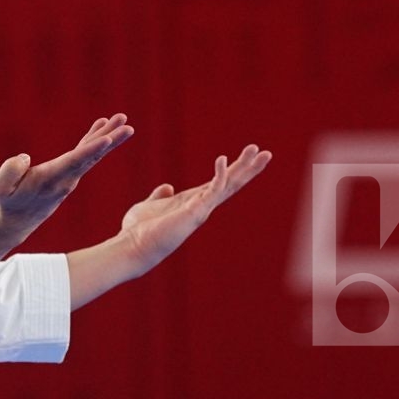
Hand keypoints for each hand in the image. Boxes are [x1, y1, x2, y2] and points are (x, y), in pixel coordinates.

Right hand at [0, 114, 133, 236]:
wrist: (12, 222)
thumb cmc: (4, 202)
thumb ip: (8, 172)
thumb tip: (24, 158)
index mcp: (49, 180)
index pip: (74, 162)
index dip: (91, 150)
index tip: (109, 139)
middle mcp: (64, 179)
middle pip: (91, 156)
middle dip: (110, 140)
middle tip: (128, 126)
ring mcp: (68, 178)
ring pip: (91, 154)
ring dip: (107, 136)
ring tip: (122, 120)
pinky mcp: (65, 175)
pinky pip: (83, 154)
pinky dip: (92, 140)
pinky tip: (102, 127)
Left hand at [117, 144, 271, 274]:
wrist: (132, 247)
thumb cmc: (139, 230)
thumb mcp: (150, 205)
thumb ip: (160, 196)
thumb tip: (167, 187)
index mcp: (194, 202)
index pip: (220, 183)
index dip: (234, 169)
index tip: (248, 157)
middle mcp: (202, 206)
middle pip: (231, 183)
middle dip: (249, 168)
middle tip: (266, 153)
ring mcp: (200, 209)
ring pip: (228, 185)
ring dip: (244, 168)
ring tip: (258, 151)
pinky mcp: (194, 212)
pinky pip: (211, 190)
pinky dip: (218, 175)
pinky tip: (222, 159)